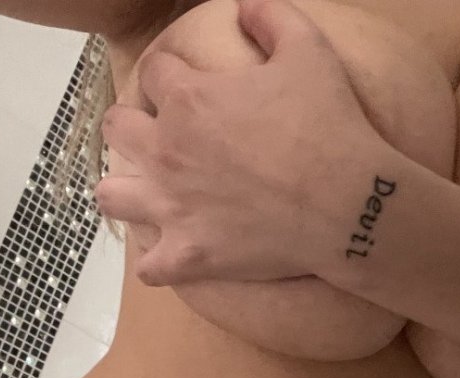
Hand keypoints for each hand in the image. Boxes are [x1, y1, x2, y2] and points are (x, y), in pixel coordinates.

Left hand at [94, 0, 380, 286]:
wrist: (346, 203)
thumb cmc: (329, 126)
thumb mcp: (307, 49)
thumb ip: (269, 17)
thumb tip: (246, 6)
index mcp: (188, 98)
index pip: (153, 74)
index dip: (170, 78)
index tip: (189, 88)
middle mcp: (168, 151)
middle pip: (119, 128)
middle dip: (135, 126)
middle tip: (164, 137)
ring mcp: (174, 207)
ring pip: (113, 196)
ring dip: (126, 191)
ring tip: (150, 193)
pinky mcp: (190, 254)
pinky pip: (150, 268)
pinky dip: (157, 262)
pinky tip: (173, 253)